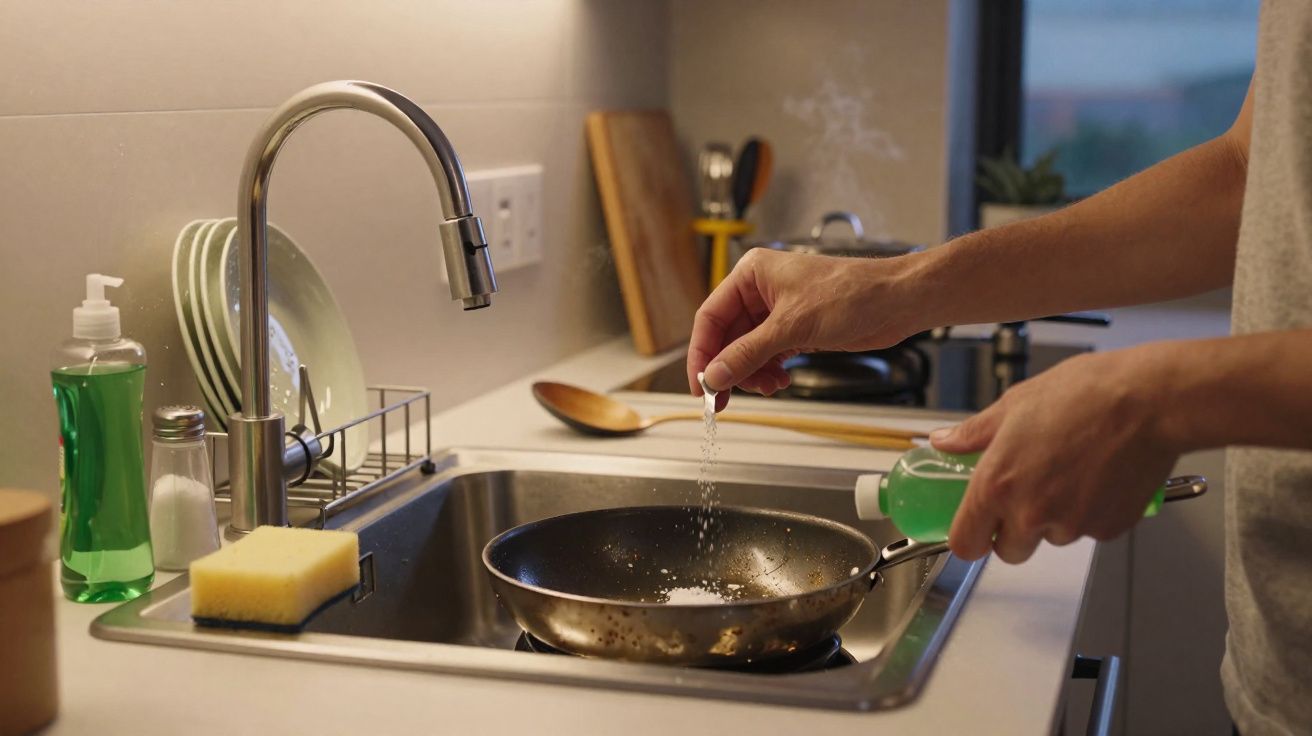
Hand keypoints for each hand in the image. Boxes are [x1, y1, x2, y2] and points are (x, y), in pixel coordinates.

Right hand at [687, 249, 916, 407]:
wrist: (896, 302)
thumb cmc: (852, 294)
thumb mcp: (791, 327)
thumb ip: (748, 353)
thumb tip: (715, 375)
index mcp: (752, 275)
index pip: (710, 317)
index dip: (702, 353)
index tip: (700, 385)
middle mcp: (760, 291)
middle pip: (727, 337)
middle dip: (729, 368)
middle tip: (724, 398)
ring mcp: (778, 312)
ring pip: (747, 350)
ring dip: (752, 373)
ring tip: (768, 387)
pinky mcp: (795, 329)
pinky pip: (768, 355)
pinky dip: (768, 372)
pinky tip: (780, 381)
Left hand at [931, 347, 1179, 563]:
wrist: (1149, 401)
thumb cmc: (1084, 395)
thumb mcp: (1015, 404)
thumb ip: (973, 433)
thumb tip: (944, 442)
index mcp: (997, 484)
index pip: (965, 543)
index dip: (969, 539)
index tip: (975, 528)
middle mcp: (1031, 513)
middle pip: (1009, 552)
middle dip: (1014, 532)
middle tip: (1027, 494)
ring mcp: (1072, 525)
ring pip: (1051, 539)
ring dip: (1055, 519)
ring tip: (1071, 472)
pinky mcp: (1108, 529)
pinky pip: (1089, 532)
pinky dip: (1090, 513)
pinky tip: (1098, 476)